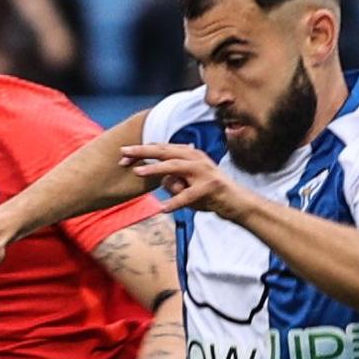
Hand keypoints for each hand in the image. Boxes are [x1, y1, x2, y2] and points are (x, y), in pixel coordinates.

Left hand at [119, 142, 253, 220]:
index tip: (122, 154)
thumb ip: (174, 180)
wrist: (237, 202)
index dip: (141, 150)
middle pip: (165, 151)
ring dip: (155, 169)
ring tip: (138, 172)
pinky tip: (162, 209)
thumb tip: (160, 180)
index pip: (161, 149)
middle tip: (123, 153)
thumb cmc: (210, 194)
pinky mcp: (209, 188)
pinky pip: (188, 196)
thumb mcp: (188, 185)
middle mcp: (196, 158)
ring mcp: (203, 172)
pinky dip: (175, 202)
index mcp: (190, 154)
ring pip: (175, 167)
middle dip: (143, 151)